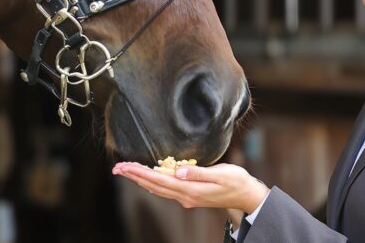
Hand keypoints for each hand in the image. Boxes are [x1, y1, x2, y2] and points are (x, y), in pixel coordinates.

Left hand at [112, 161, 268, 213]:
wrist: (247, 195)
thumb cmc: (236, 181)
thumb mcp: (221, 173)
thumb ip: (198, 172)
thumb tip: (178, 171)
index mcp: (190, 190)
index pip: (159, 180)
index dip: (140, 173)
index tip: (124, 167)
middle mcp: (185, 196)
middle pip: (153, 185)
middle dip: (134, 176)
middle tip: (116, 168)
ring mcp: (187, 197)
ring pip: (158, 188)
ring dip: (140, 179)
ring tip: (126, 171)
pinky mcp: (190, 195)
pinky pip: (165, 189)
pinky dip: (152, 182)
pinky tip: (148, 176)